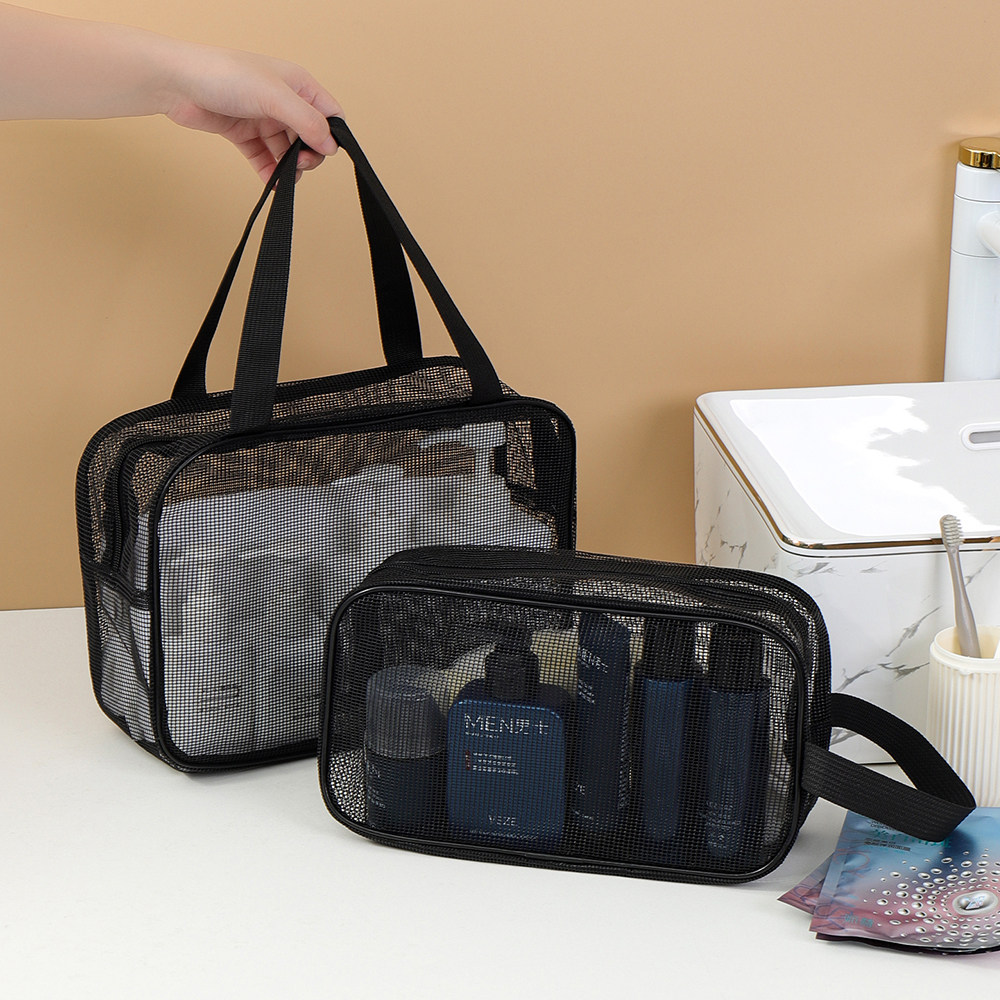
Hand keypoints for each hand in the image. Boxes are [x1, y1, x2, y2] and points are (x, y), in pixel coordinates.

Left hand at [163, 45, 342, 181]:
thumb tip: (330, 146)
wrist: (177, 83)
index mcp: (297, 85)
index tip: (323, 153)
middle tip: (298, 164)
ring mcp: (264, 119)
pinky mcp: (245, 134)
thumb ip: (307, 121)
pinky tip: (271, 183)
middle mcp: (284, 102)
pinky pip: (265, 159)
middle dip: (308, 155)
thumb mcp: (274, 96)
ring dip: (288, 168)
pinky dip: (270, 172)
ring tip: (282, 177)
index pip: (329, 114)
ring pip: (287, 152)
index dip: (331, 136)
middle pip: (310, 138)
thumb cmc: (222, 74)